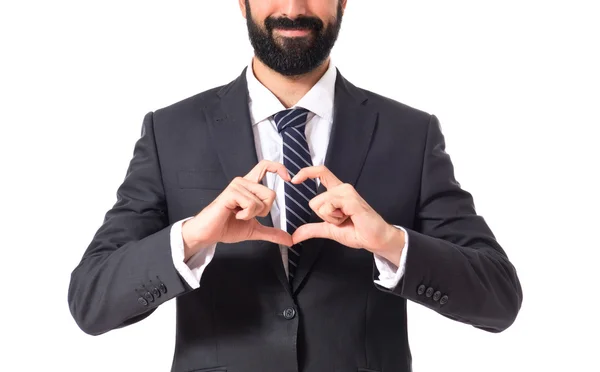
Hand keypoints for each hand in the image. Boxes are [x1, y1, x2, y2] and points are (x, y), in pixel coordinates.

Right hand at [182, 160, 292, 259]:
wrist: (209, 234)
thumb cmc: (227, 227)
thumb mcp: (255, 230)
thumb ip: (272, 232)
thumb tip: (289, 240)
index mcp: (249, 186)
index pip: (265, 166)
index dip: (279, 168)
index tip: (288, 178)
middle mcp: (243, 182)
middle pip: (271, 193)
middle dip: (264, 211)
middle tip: (247, 215)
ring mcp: (237, 186)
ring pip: (262, 201)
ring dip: (252, 215)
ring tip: (238, 215)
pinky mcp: (231, 193)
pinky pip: (252, 205)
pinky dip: (246, 215)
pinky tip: (234, 215)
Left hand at [290, 166, 404, 263]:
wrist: (375, 239)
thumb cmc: (357, 231)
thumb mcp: (329, 230)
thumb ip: (312, 229)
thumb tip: (295, 235)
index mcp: (337, 192)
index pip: (321, 173)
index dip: (306, 172)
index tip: (294, 180)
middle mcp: (342, 188)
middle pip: (314, 200)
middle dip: (323, 217)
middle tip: (341, 220)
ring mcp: (347, 192)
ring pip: (320, 204)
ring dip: (330, 218)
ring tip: (347, 219)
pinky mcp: (351, 199)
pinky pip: (329, 206)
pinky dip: (334, 218)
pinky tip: (349, 218)